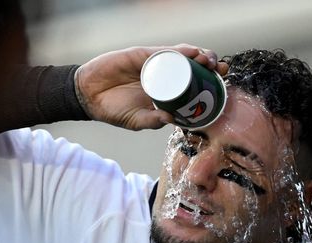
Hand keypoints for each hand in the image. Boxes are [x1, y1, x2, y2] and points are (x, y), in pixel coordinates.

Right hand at [75, 44, 227, 130]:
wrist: (89, 96)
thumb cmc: (114, 110)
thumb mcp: (137, 121)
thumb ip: (153, 121)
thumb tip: (173, 121)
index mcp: (166, 92)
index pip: (193, 84)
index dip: (209, 82)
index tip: (222, 84)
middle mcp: (164, 75)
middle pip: (193, 66)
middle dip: (210, 65)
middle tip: (221, 70)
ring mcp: (154, 64)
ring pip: (182, 56)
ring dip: (199, 55)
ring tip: (210, 59)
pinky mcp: (143, 55)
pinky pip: (164, 51)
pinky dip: (180, 51)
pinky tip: (192, 52)